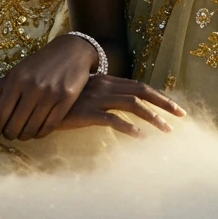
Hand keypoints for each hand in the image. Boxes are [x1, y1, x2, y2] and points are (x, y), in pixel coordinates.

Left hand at [0, 33, 98, 144]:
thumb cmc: (41, 62)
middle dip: (9, 135)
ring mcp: (50, 94)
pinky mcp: (66, 99)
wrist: (71, 50)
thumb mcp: (19, 70)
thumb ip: (4, 89)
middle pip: (14, 126)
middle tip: (10, 135)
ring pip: (31, 129)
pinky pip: (49, 126)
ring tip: (23, 134)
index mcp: (17, 79)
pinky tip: (37, 132)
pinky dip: (40, 134)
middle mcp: (32, 87)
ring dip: (25, 136)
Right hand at [52, 74, 185, 138]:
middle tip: (181, 116)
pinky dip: (128, 128)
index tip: (176, 108)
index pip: (139, 86)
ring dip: (152, 118)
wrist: (36, 98)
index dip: (159, 96)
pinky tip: (139, 138)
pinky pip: (112, 120)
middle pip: (142, 91)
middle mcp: (105, 85)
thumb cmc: (60, 99)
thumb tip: (119, 107)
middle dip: (164, 103)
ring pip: (133, 105)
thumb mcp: (84, 94)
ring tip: (166, 130)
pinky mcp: (87, 112)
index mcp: (106, 81)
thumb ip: (102, 98)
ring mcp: (97, 98)